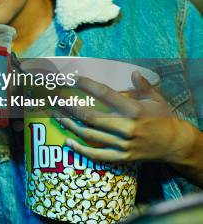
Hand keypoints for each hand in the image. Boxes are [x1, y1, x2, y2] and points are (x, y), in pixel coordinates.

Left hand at [56, 72, 196, 164]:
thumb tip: (133, 72)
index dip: (87, 86)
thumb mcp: (156, 99)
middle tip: (55, 99)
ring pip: (90, 135)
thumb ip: (143, 86)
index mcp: (134, 110)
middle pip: (91, 116)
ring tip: (56, 116)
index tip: (72, 78)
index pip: (105, 94)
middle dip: (70, 107)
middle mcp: (127, 127)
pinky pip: (97, 155)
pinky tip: (67, 141)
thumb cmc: (163, 118)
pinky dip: (81, 149)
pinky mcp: (122, 157)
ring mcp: (124, 144)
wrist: (175, 145)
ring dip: (70, 125)